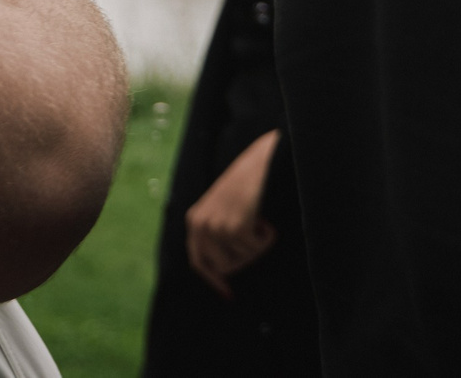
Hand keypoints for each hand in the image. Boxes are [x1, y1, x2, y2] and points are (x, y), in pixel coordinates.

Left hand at [183, 128, 280, 297]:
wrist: (258, 165)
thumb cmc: (245, 189)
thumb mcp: (222, 211)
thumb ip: (216, 236)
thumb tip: (223, 272)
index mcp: (194, 221)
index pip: (198, 262)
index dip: (214, 280)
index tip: (229, 295)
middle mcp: (200, 225)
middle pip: (224, 267)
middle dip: (244, 259)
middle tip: (256, 237)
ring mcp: (216, 227)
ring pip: (242, 260)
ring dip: (256, 246)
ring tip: (259, 222)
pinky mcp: (234, 228)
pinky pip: (255, 249)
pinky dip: (266, 238)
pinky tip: (265, 220)